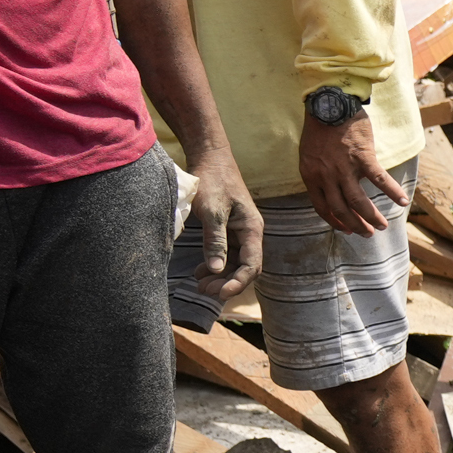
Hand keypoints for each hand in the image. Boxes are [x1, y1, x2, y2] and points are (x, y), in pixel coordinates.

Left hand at [180, 152, 263, 306]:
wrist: (210, 159)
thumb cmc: (213, 181)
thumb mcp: (212, 211)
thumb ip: (215, 241)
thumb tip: (217, 270)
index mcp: (252, 228)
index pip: (252, 265)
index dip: (238, 282)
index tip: (220, 293)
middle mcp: (250, 233)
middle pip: (245, 268)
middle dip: (227, 282)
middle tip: (203, 289)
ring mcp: (240, 233)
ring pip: (235, 264)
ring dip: (220, 277)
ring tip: (199, 284)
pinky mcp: (229, 231)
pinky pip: (226, 255)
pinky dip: (215, 266)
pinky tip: (200, 271)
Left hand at [295, 105, 401, 240]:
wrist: (329, 103)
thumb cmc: (320, 127)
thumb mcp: (309, 154)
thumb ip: (319, 174)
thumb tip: (332, 188)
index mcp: (311, 176)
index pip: (322, 208)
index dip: (335, 222)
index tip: (346, 230)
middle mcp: (326, 176)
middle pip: (341, 209)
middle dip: (355, 225)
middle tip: (367, 234)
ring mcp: (344, 168)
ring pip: (358, 201)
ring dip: (370, 217)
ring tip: (381, 226)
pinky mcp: (363, 157)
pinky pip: (379, 179)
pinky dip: (391, 192)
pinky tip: (402, 201)